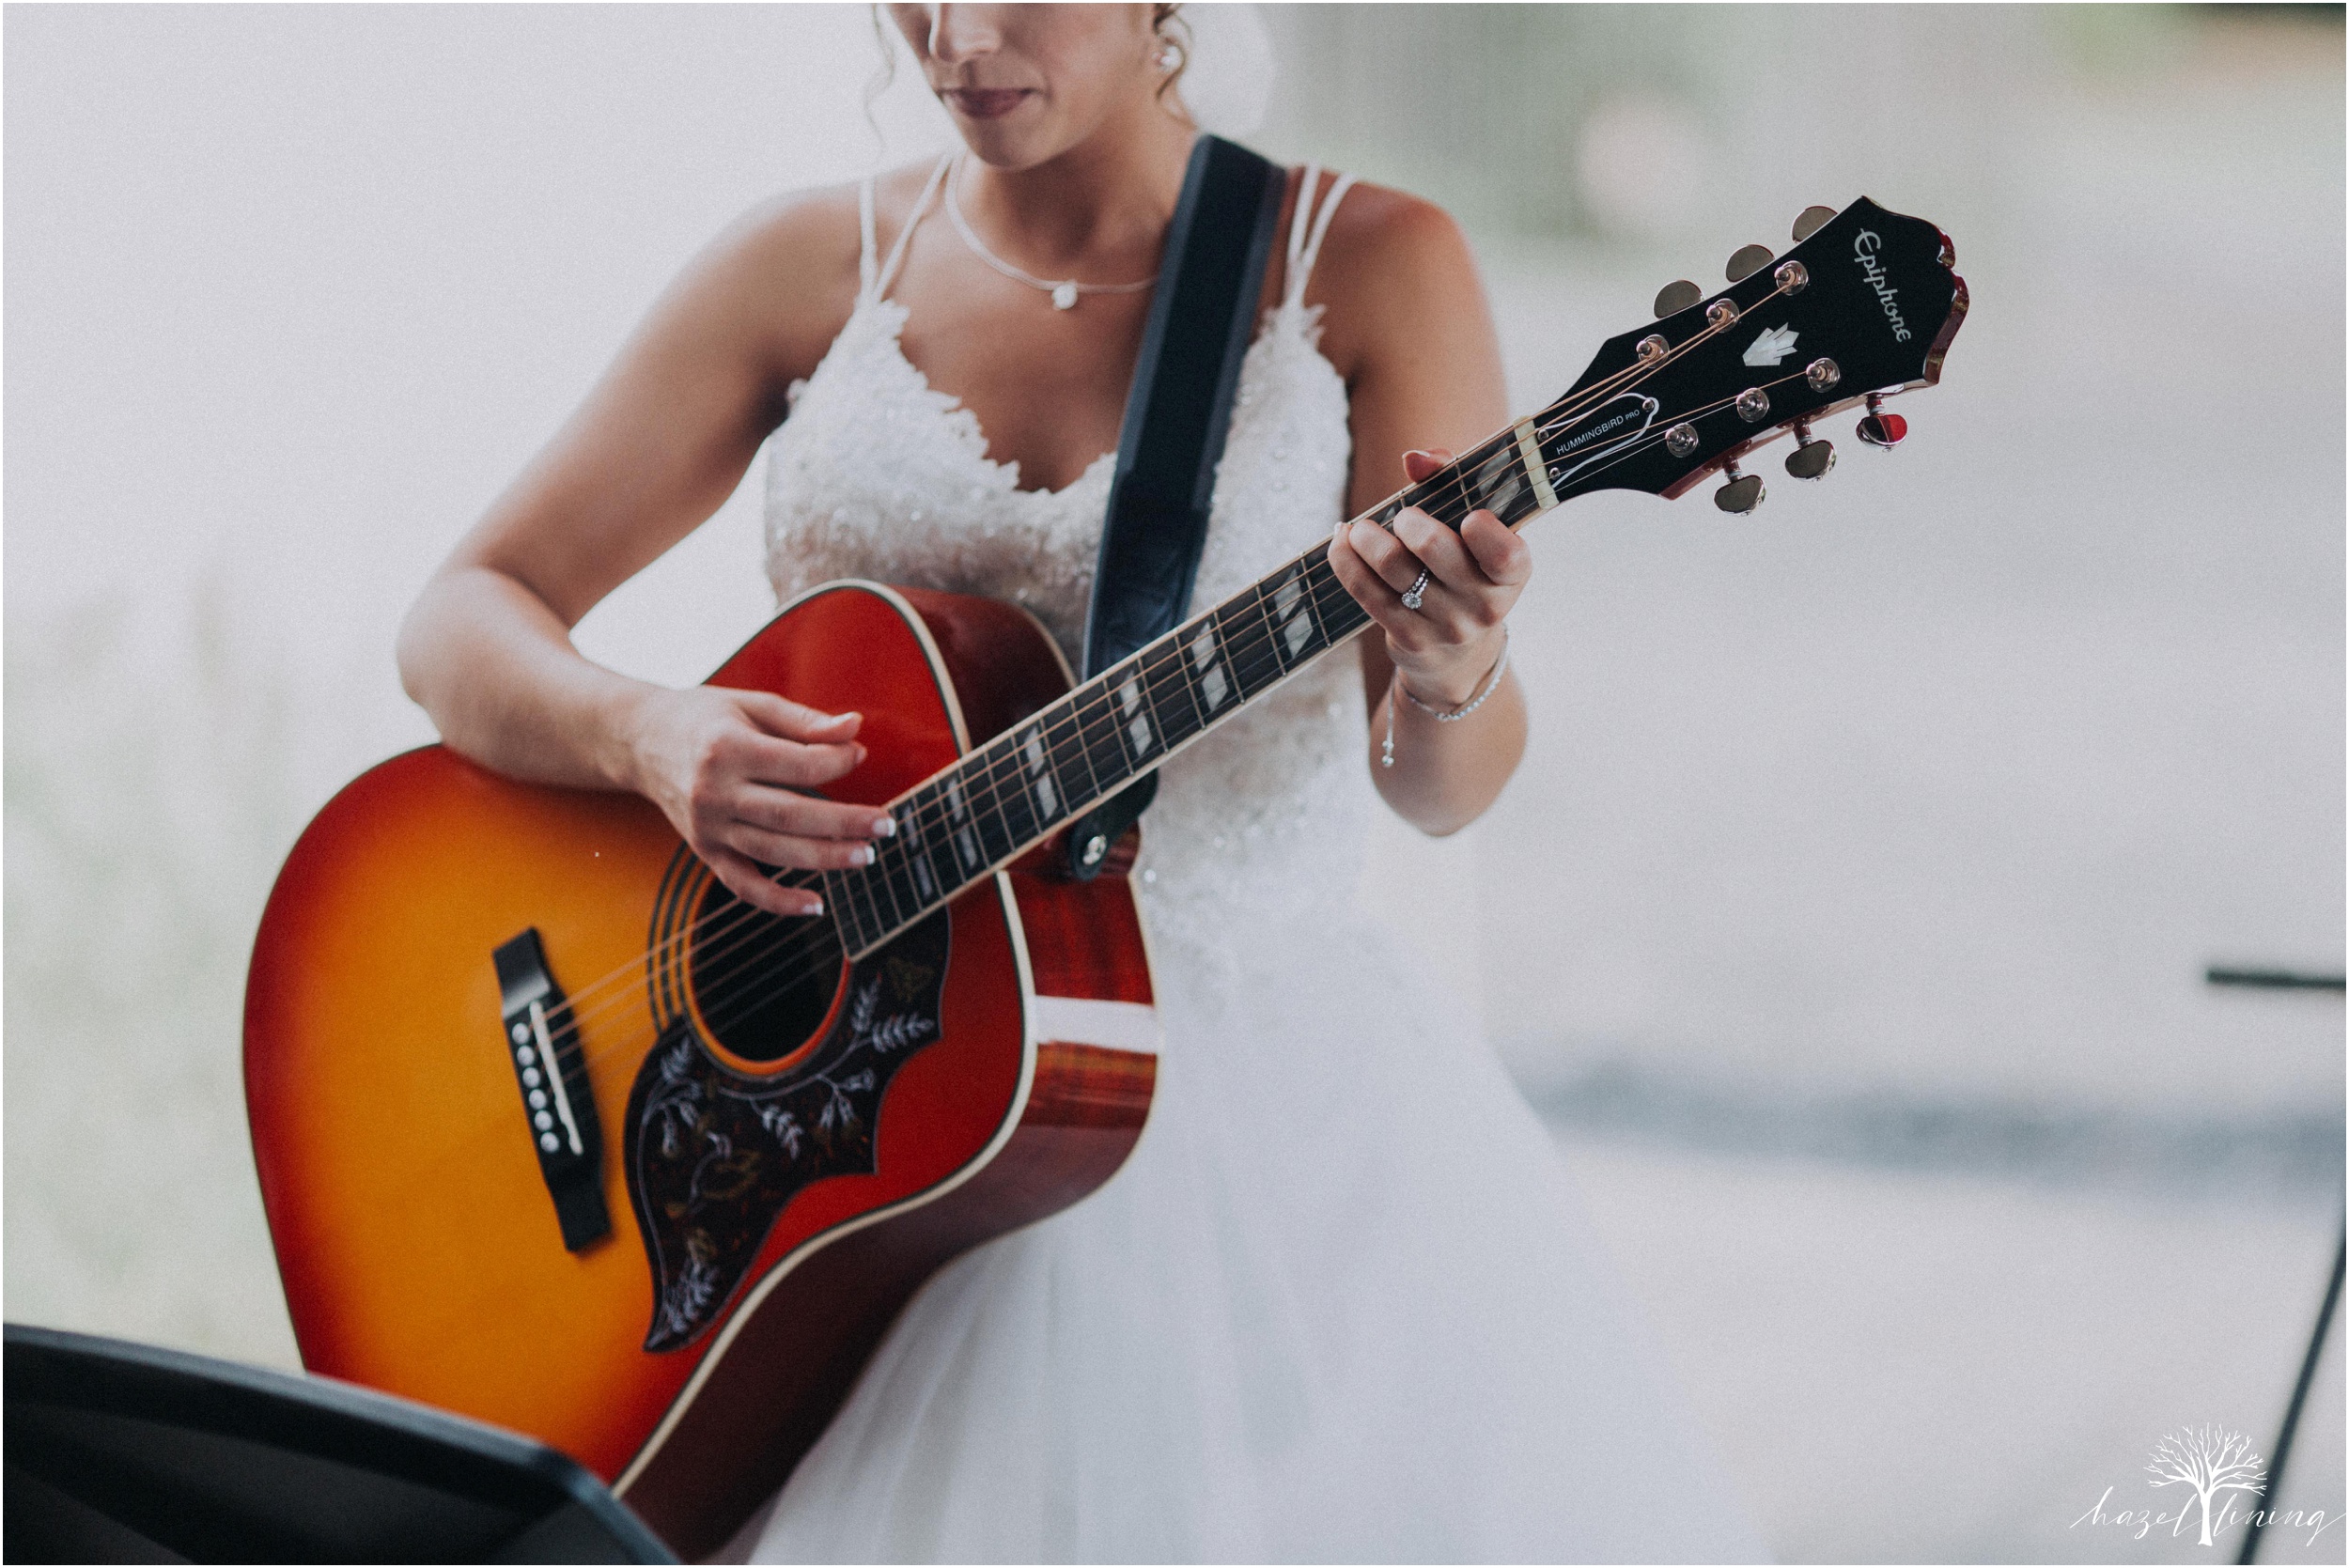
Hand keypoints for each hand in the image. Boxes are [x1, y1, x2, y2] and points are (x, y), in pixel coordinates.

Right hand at [623, 686, 892, 917]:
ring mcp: (707, 827)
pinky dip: (777, 900)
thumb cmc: (705, 717)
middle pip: (789, 815)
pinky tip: (815, 905)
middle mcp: (714, 792)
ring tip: (865, 856)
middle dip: (843, 823)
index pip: (796, 765)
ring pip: (772, 851)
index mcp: (727, 749)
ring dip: (823, 859)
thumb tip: (856, 728)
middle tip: (885, 825)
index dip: (835, 762)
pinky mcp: (704, 851)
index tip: (860, 755)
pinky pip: (742, 884)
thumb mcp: (752, 704)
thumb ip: (804, 720)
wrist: (639, 740)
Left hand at [1327, 448, 1531, 704]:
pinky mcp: (1409, 639)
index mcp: (1512, 573)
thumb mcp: (1473, 531)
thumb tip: (1414, 459)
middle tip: (1401, 517)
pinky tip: (1342, 542)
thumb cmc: (1464, 569)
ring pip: (1391, 565)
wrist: (1457, 654)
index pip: (1506, 554)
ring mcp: (1445, 626)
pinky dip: (1345, 559)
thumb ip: (1452, 482)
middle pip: (1433, 547)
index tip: (1469, 517)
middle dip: (1406, 520)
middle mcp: (1484, 604)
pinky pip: (1365, 591)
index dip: (1485, 533)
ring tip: (1360, 528)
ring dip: (1366, 536)